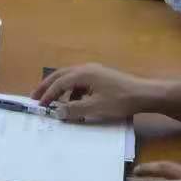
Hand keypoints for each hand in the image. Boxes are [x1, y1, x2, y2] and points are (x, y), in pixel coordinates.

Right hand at [32, 62, 155, 121]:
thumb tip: (57, 112)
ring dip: (60, 88)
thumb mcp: (96, 108)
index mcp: (83, 73)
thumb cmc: (119, 100)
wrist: (144, 94)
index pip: (59, 83)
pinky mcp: (101, 77)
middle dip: (48, 86)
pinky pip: (80, 82)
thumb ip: (74, 109)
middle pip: (61, 75)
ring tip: (54, 102)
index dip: (48, 94)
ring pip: (70, 78)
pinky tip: (76, 102)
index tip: (39, 105)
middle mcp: (86, 68)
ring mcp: (94, 71)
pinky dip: (72, 91)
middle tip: (36, 96)